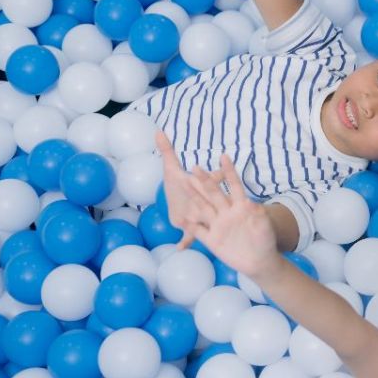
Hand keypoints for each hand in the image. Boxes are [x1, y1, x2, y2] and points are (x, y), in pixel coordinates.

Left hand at [156, 131, 204, 249]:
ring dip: (199, 220)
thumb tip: (158, 130)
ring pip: (202, 218)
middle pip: (206, 199)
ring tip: (199, 224)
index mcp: (201, 187)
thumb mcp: (172, 169)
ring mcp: (198, 216)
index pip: (212, 179)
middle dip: (205, 196)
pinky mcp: (191, 229)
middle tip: (208, 195)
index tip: (220, 170)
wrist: (179, 207)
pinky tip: (180, 247)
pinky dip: (185, 241)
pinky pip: (191, 236)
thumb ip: (167, 150)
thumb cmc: (178, 188)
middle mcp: (203, 202)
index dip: (214, 175)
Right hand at [180, 155, 280, 279]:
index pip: (235, 185)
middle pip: (214, 194)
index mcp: (241, 207)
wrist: (259, 261)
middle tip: (195, 167)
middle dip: (205, 181)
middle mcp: (227, 213)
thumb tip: (253, 205)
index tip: (224, 156)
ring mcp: (218, 225)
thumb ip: (259, 217)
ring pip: (203, 208)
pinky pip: (198, 231)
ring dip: (194, 196)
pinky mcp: (212, 240)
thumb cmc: (265, 242)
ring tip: (183, 183)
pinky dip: (190, 226)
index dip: (229, 172)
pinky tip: (181, 219)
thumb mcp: (264, 228)